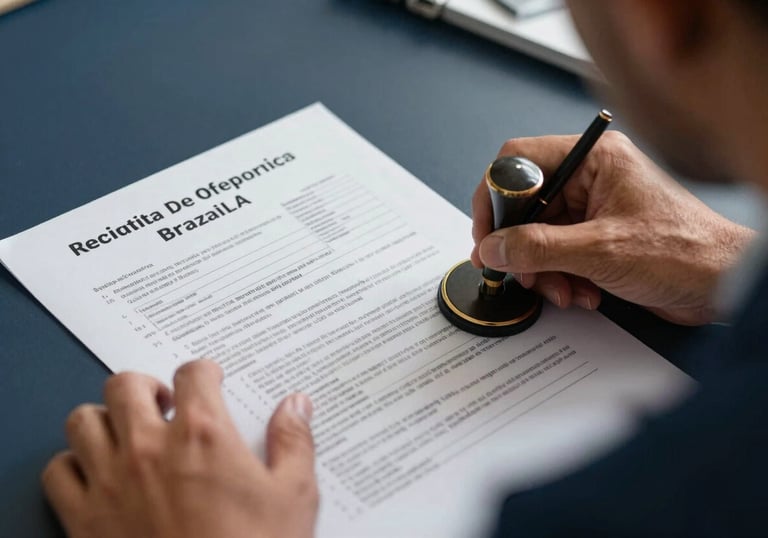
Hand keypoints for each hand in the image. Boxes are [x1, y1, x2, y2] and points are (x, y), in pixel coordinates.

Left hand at [41, 360, 317, 537]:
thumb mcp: (293, 496)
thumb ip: (294, 442)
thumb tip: (296, 405)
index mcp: (203, 435)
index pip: (193, 373)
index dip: (204, 372)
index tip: (209, 380)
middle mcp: (149, 448)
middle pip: (126, 385)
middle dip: (148, 386)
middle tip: (166, 403)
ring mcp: (110, 481)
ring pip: (84, 420)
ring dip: (106, 419)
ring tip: (129, 433)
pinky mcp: (84, 519)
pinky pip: (59, 472)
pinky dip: (74, 465)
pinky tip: (98, 474)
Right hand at [471, 131, 753, 324]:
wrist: (724, 285)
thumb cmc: (685, 252)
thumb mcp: (599, 251)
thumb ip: (537, 248)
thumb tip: (493, 248)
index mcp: (593, 158)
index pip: (519, 162)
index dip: (495, 197)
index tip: (487, 234)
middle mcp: (589, 179)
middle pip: (525, 206)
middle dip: (521, 247)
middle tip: (516, 271)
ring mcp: (592, 210)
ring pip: (537, 237)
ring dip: (542, 270)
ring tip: (561, 290)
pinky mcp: (596, 239)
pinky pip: (556, 255)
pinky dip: (560, 279)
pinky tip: (581, 293)